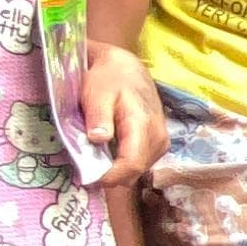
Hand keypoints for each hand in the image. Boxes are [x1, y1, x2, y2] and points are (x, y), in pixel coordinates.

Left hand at [82, 41, 165, 176]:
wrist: (127, 68)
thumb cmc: (109, 79)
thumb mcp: (97, 93)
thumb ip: (99, 117)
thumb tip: (98, 139)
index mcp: (143, 125)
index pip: (131, 165)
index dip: (109, 177)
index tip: (87, 177)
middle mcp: (158, 138)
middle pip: (134, 173)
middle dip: (110, 175)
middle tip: (85, 167)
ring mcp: (161, 143)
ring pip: (137, 172)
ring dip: (116, 171)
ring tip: (95, 158)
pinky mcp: (159, 144)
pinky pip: (140, 164)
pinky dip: (123, 164)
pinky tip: (109, 152)